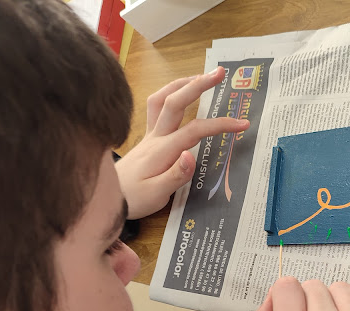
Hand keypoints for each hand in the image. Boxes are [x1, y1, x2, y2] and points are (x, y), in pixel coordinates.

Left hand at [116, 67, 249, 218]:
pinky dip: (170, 94)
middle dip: (199, 84)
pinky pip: (157, 107)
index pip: (195, 130)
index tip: (242, 124)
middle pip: (176, 102)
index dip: (220, 125)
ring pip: (162, 99)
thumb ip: (175, 175)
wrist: (107, 198)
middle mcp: (155, 137)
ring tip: (201, 76)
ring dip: (182, 84)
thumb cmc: (133, 199)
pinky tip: (180, 95)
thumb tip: (191, 155)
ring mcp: (149, 135)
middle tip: (220, 73)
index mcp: (163, 150)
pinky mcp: (147, 138)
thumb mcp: (156, 195)